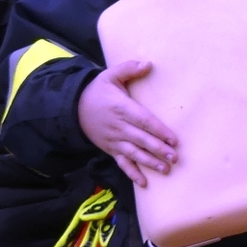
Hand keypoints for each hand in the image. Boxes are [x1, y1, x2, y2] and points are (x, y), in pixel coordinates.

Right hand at [77, 60, 177, 186]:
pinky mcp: (110, 149)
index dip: (159, 130)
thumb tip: (149, 63)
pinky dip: (132, 173)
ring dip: (150, 162)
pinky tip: (144, 183)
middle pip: (141, 140)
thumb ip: (129, 69)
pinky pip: (122, 163)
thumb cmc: (97, 90)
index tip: (174, 139)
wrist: (72, 107)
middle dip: (158, 150)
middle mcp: (118, 127)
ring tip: (165, 169)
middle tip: (174, 158)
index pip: (144, 121)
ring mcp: (114, 140)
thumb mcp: (110, 75)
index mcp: (122, 108)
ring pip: (134, 154)